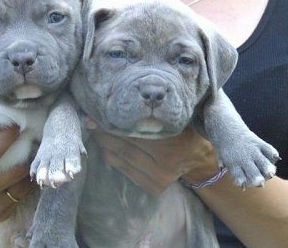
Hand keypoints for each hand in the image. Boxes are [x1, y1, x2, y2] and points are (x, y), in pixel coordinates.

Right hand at [0, 89, 36, 221]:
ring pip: (20, 184)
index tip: (18, 123)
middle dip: (27, 149)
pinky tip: (32, 167)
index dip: (7, 136)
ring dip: (32, 165)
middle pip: (11, 169)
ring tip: (39, 146)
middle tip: (37, 132)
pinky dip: (29, 182)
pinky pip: (21, 197)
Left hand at [90, 122, 219, 194]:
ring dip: (104, 145)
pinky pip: (123, 170)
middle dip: (103, 133)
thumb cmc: (184, 131)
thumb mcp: (175, 118)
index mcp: (172, 145)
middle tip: (89, 120)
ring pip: (120, 160)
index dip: (113, 123)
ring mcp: (157, 180)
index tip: (96, 113)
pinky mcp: (152, 188)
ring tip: (94, 130)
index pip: (134, 133)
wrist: (198, 159)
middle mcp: (164, 166)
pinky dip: (112, 157)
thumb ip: (155, 114)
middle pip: (124, 147)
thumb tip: (126, 100)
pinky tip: (105, 145)